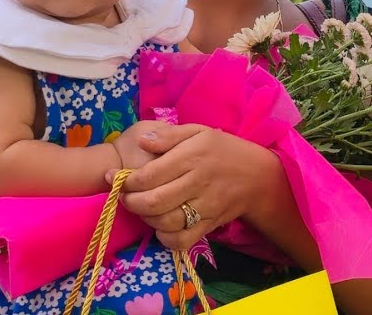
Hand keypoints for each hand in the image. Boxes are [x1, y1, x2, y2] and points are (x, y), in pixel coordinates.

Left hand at [114, 124, 278, 249]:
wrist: (258, 175)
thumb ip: (169, 135)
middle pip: (154, 201)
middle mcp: (199, 182)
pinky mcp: (210, 224)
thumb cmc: (223, 149)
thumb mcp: (199, 132)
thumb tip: (142, 141)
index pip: (150, 174)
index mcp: (193, 156)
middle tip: (124, 196)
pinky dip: (165, 237)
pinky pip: (182, 240)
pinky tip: (160, 226)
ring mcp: (206, 206)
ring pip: (166, 222)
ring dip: (145, 218)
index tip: (113, 178)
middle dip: (130, 201)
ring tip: (141, 208)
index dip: (125, 180)